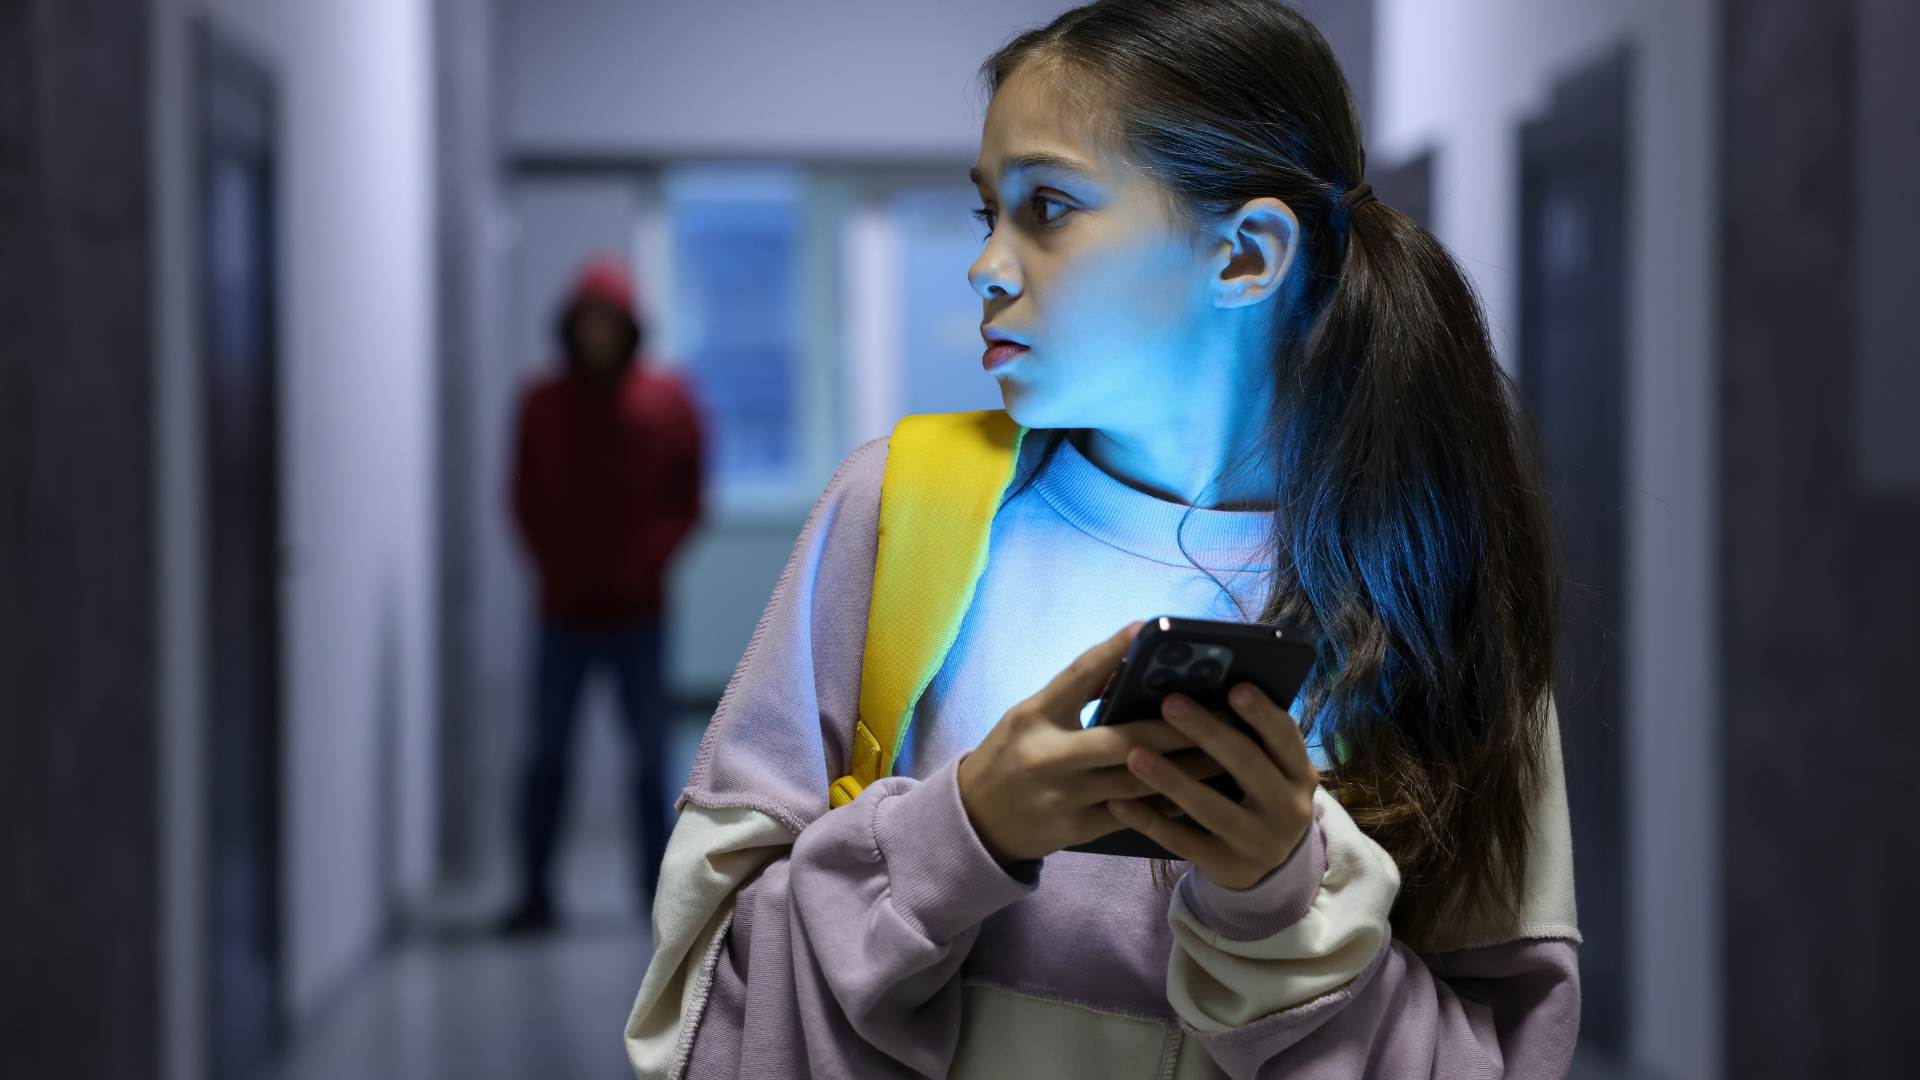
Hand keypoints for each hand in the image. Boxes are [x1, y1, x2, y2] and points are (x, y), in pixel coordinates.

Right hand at [957, 624, 1220, 862]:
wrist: (976, 820)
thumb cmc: (1011, 755)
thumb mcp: (1030, 715)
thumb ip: (1075, 693)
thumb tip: (1130, 667)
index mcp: (1034, 716)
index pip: (1076, 676)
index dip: (1113, 651)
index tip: (1148, 629)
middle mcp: (1048, 756)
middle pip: (1124, 740)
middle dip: (1179, 729)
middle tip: (1224, 715)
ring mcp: (1064, 797)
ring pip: (1139, 781)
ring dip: (1188, 768)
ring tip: (1227, 753)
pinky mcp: (1078, 829)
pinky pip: (1134, 814)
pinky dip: (1169, 802)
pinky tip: (1201, 792)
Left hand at [1106, 683, 1318, 889]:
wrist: (1271, 867)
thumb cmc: (1257, 796)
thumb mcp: (1269, 770)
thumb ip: (1248, 738)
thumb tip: (1200, 687)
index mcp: (1299, 774)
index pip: (1285, 738)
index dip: (1261, 714)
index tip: (1234, 687)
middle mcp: (1287, 809)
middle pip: (1248, 766)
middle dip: (1208, 733)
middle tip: (1170, 703)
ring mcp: (1258, 843)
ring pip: (1212, 808)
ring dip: (1172, 779)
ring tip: (1135, 754)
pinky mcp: (1228, 868)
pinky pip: (1183, 843)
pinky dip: (1150, 821)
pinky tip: (1118, 803)